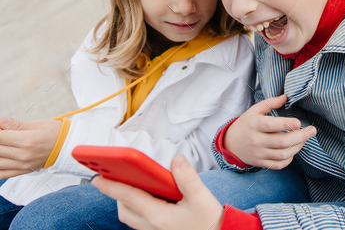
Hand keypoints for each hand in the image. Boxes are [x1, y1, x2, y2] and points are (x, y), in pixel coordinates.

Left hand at [0, 117, 60, 178]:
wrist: (69, 147)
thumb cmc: (56, 133)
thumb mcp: (37, 124)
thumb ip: (15, 124)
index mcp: (27, 140)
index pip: (0, 136)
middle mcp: (23, 155)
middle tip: (2, 136)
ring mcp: (22, 165)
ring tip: (2, 146)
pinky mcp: (23, 171)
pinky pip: (2, 174)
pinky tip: (0, 159)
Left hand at [93, 154, 223, 229]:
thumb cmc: (209, 221)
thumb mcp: (201, 197)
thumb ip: (187, 177)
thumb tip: (176, 159)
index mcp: (159, 216)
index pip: (129, 197)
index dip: (112, 186)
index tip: (97, 177)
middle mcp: (152, 226)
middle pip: (125, 209)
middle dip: (116, 193)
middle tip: (113, 176)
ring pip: (130, 216)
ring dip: (126, 201)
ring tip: (131, 183)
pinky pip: (139, 220)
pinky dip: (137, 207)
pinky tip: (148, 196)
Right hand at [224, 95, 315, 168]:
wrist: (230, 144)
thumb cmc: (245, 124)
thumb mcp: (254, 110)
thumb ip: (270, 103)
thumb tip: (286, 97)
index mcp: (255, 124)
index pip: (271, 125)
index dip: (286, 124)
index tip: (298, 123)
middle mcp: (257, 140)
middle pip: (281, 141)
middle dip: (300, 137)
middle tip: (312, 130)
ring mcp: (259, 153)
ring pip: (283, 154)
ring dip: (298, 147)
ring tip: (305, 138)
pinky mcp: (261, 163)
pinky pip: (278, 164)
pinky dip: (289, 159)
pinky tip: (293, 150)